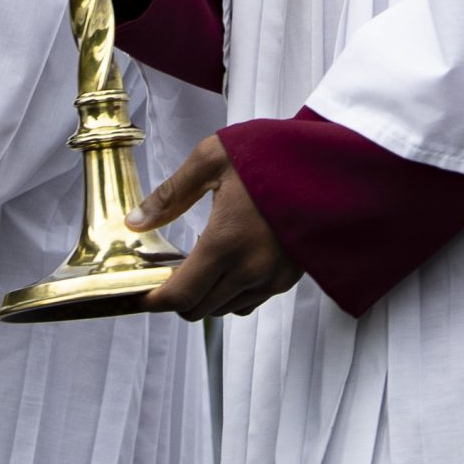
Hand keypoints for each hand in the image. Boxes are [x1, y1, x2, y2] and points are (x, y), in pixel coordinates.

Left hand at [131, 137, 302, 321]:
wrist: (328, 160)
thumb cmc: (270, 153)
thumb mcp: (211, 160)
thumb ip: (170, 195)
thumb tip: (135, 221)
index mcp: (226, 242)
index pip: (181, 296)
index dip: (155, 301)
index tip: (141, 293)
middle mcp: (251, 270)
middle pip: (199, 310)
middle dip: (177, 297)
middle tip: (166, 271)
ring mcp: (273, 277)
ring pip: (224, 309)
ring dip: (204, 295)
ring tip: (198, 262)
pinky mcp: (289, 277)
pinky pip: (249, 300)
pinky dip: (230, 292)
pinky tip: (228, 261)